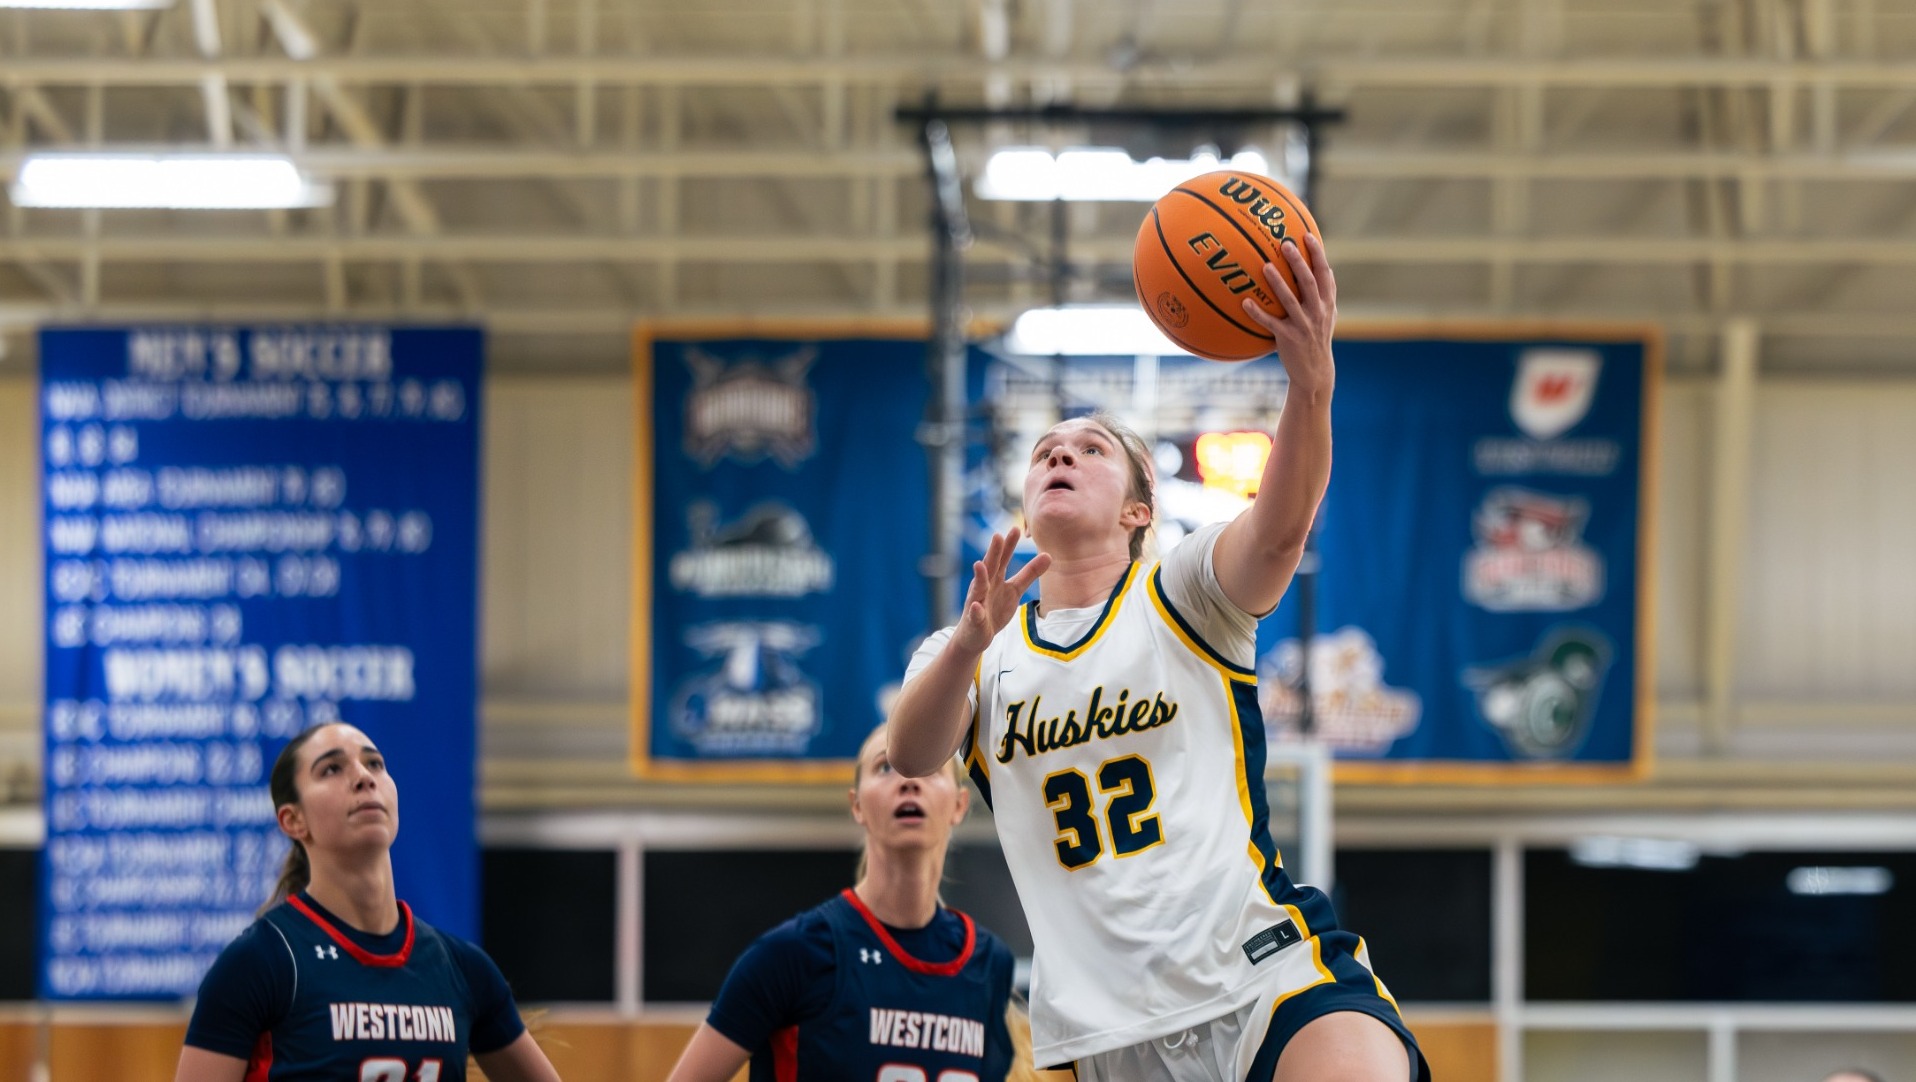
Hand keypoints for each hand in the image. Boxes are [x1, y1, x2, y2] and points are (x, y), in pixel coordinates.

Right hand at [952, 527, 1051, 654]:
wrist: (975, 636)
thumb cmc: (994, 609)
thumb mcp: (1014, 590)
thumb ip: (1029, 573)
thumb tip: (1048, 555)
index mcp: (995, 578)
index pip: (1002, 558)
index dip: (1008, 545)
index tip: (1016, 529)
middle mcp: (984, 586)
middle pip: (989, 567)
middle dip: (993, 553)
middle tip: (997, 536)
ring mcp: (977, 602)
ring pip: (978, 587)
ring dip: (979, 576)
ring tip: (980, 564)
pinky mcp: (974, 619)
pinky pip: (975, 614)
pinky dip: (975, 610)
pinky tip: (976, 605)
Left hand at [1242, 231, 1336, 394]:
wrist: (1315, 372)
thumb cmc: (1317, 339)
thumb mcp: (1328, 316)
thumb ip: (1326, 294)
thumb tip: (1327, 268)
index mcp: (1327, 303)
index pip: (1324, 273)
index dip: (1317, 254)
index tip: (1306, 235)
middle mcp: (1317, 312)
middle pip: (1308, 282)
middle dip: (1298, 261)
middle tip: (1285, 244)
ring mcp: (1303, 325)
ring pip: (1290, 300)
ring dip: (1278, 283)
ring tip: (1265, 266)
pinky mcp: (1288, 338)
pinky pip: (1270, 323)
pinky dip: (1257, 313)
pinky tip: (1244, 302)